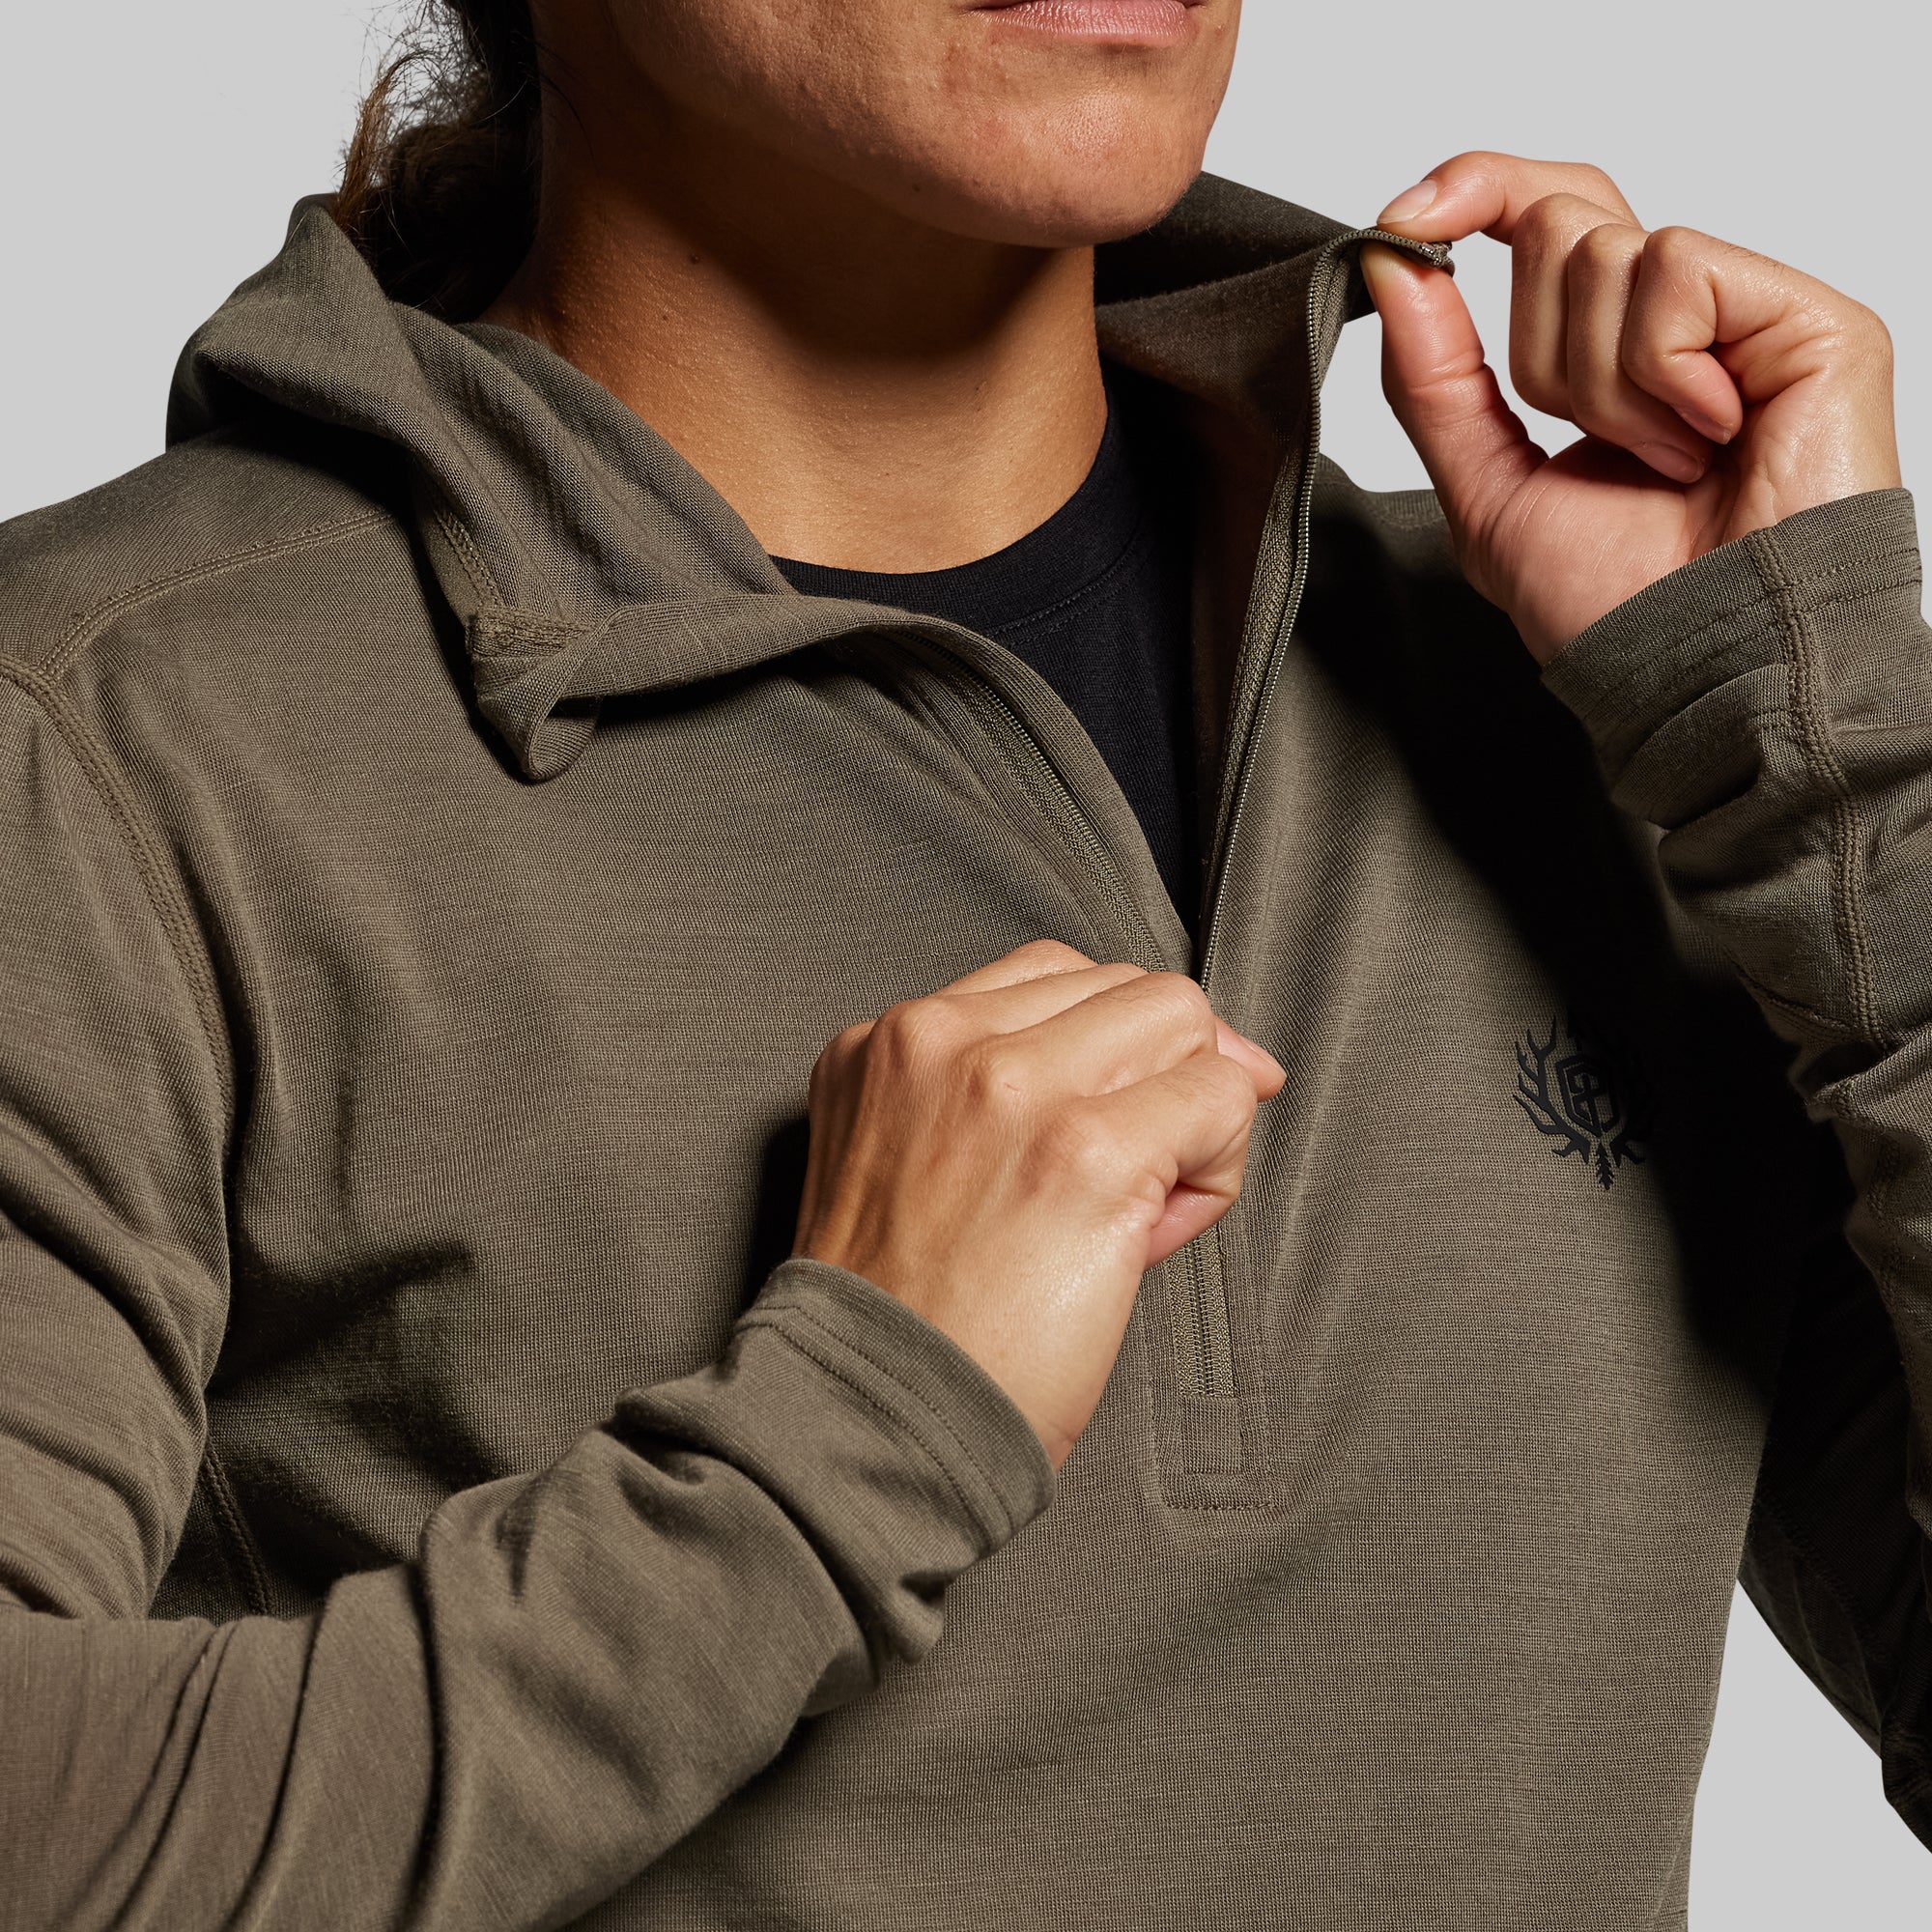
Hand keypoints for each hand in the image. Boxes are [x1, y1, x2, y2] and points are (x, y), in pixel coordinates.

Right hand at [792, 939, 1284, 1468]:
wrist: (874, 1423)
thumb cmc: (903, 1321)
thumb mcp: (905, 1162)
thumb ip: (1003, 1096)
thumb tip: (1173, 1065)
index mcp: (887, 1043)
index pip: (1051, 978)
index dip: (1107, 1049)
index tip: (1118, 1118)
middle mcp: (941, 1042)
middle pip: (1124, 985)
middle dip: (1159, 1069)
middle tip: (1144, 1169)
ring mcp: (1014, 1086)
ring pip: (1180, 1018)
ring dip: (1193, 1105)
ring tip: (1152, 1198)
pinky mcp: (1086, 1148)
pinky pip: (1219, 1096)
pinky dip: (1219, 1161)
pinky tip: (1164, 1226)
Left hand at [1360, 151, 1902, 661]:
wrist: (1706, 665)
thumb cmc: (1618, 606)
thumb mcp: (1487, 490)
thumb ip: (1434, 381)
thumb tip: (1391, 264)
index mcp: (1609, 353)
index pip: (1540, 217)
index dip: (1473, 194)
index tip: (1400, 223)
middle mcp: (1677, 320)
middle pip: (1557, 222)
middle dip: (1538, 352)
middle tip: (1594, 441)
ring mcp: (1744, 311)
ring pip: (1604, 252)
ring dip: (1602, 386)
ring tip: (1664, 460)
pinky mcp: (1802, 312)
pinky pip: (1675, 269)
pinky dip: (1662, 372)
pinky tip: (1709, 437)